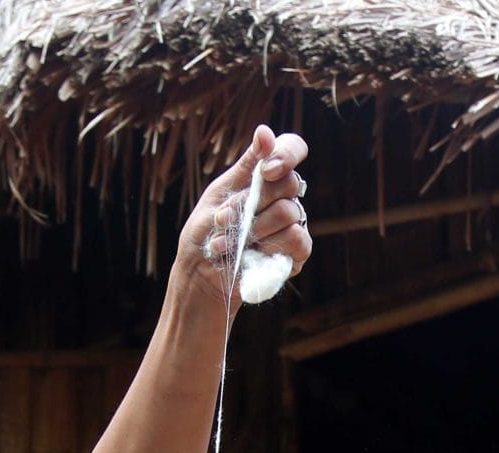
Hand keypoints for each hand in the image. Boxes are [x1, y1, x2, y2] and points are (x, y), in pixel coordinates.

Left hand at [175, 126, 310, 301]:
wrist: (200, 276)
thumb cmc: (207, 231)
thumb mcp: (219, 193)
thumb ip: (246, 166)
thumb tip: (265, 131)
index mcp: (266, 176)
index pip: (292, 148)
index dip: (286, 154)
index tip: (266, 171)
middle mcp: (284, 196)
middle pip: (290, 182)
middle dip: (254, 202)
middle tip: (224, 218)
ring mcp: (293, 224)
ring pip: (289, 212)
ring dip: (253, 228)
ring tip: (228, 243)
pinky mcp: (296, 253)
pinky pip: (298, 240)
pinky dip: (269, 247)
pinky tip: (249, 255)